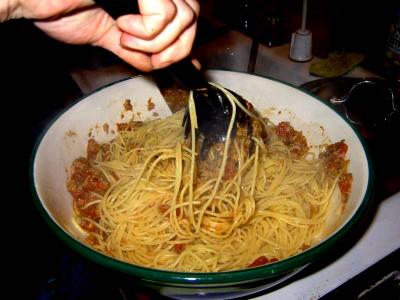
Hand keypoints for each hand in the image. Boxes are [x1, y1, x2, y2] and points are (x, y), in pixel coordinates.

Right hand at [6, 0, 198, 70]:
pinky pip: (163, 17)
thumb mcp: (111, 35)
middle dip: (173, 49)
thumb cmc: (61, 8)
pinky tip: (120, 27)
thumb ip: (142, 48)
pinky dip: (144, 35)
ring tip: (124, 37)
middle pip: (192, 16)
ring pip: (182, 18)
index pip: (189, 13)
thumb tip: (166, 63)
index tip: (162, 59)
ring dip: (153, 42)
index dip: (184, 41)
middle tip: (145, 55)